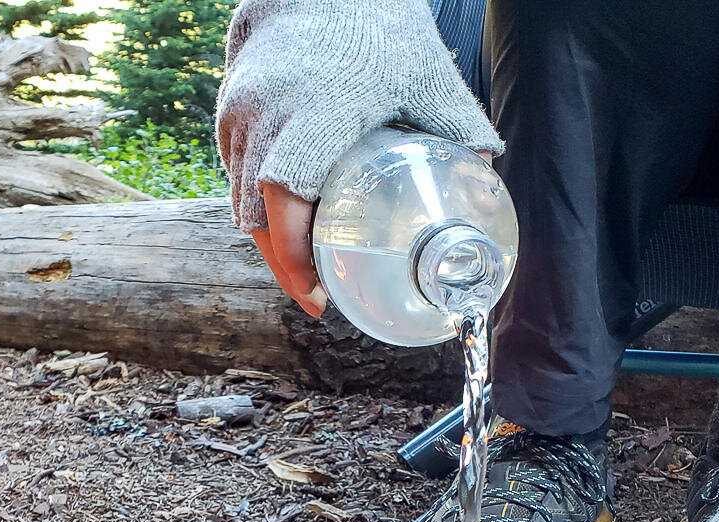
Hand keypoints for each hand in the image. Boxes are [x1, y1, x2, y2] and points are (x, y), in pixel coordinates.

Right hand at [216, 0, 501, 302]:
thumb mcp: (426, 76)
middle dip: (285, 266)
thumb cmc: (375, 27)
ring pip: (241, 201)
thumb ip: (459, 127)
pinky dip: (258, 207)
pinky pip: (236, 175)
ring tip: (307, 268)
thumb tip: (490, 177)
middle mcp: (263, 118)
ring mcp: (238, 115)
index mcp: (311, 115)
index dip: (294, 257)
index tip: (317, 293)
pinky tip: (289, 225)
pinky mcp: (228, 112)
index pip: (284, 202)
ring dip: (271, 241)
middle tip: (319, 296)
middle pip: (256, 218)